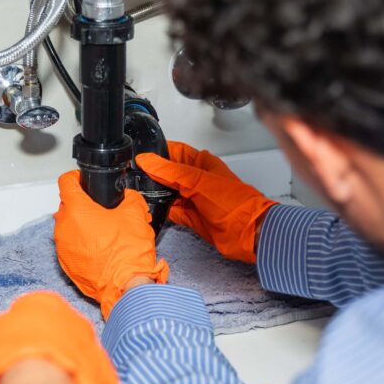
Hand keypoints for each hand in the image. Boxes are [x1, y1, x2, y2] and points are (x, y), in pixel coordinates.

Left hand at [54, 170, 169, 317]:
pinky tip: (99, 247)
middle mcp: (63, 228)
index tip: (82, 179)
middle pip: (66, 205)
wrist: (126, 286)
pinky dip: (80, 242)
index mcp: (76, 211)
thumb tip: (127, 196)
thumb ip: (129, 198)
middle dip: (81, 203)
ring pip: (67, 226)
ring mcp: (62, 248)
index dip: (75, 177)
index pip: (66, 182)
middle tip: (100, 208)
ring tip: (102, 230)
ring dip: (80, 224)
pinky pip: (69, 245)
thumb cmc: (127, 254)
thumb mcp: (136, 214)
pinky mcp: (65, 264)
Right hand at [136, 141, 276, 263]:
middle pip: (168, 174)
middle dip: (153, 175)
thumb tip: (147, 160)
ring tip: (141, 191)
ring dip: (156, 193)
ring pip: (168, 193)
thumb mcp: (197, 181)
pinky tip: (153, 208)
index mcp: (201, 163)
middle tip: (136, 175)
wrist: (246, 232)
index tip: (140, 155)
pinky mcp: (191, 217)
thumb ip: (169, 171)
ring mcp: (193, 199)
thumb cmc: (234, 202)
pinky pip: (171, 211)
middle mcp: (196, 180)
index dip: (158, 151)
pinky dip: (162, 210)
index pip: (175, 151)